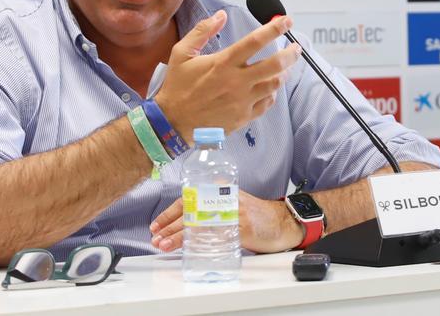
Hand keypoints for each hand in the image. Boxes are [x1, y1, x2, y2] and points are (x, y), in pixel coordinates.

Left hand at [149, 190, 303, 253]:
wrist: (283, 221)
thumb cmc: (256, 216)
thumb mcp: (231, 204)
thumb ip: (212, 209)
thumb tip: (185, 224)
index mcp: (218, 191)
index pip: (187, 200)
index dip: (169, 214)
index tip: (156, 225)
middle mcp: (223, 198)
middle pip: (189, 212)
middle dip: (169, 227)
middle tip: (156, 238)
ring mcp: (232, 212)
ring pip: (198, 223)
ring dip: (179, 236)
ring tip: (164, 245)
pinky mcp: (240, 226)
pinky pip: (215, 235)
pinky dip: (200, 242)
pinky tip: (189, 249)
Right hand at [154, 11, 301, 139]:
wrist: (173, 122)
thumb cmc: (177, 86)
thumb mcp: (182, 53)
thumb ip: (202, 31)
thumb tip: (221, 15)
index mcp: (223, 63)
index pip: (255, 41)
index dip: (274, 28)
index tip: (286, 21)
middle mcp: (236, 82)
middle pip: (275, 64)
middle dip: (291, 53)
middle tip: (296, 47)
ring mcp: (242, 101)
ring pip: (274, 84)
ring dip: (284, 73)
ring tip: (285, 66)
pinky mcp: (243, 117)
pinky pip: (267, 103)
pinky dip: (272, 93)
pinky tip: (270, 87)